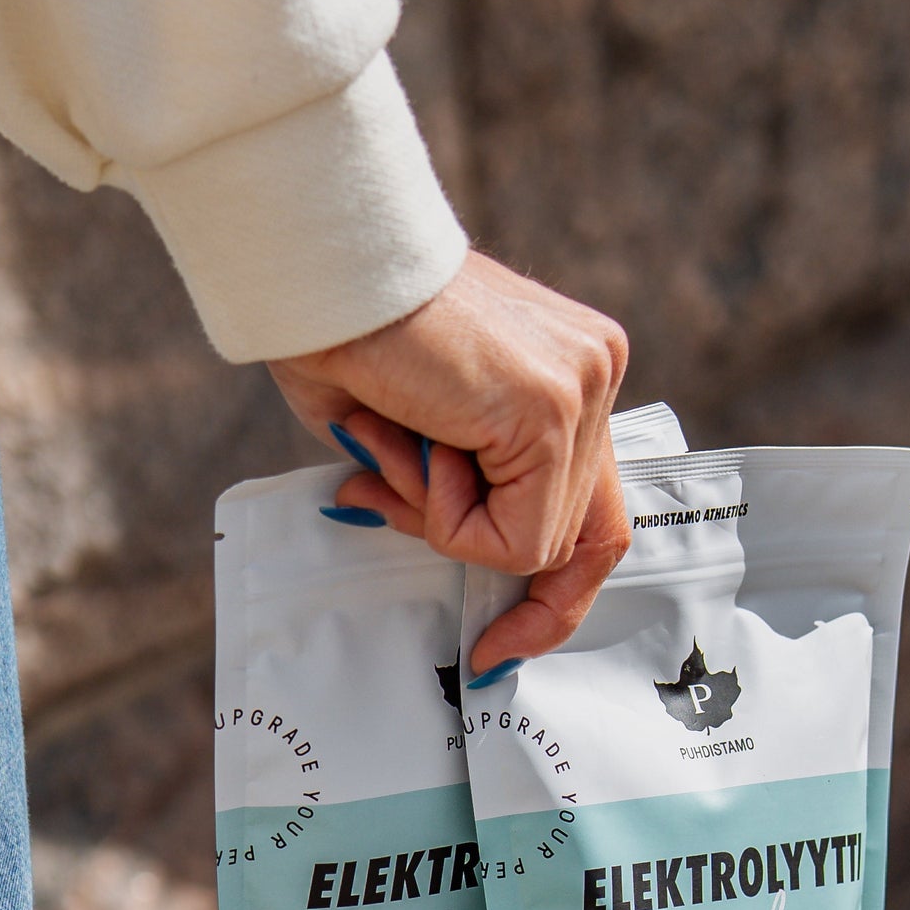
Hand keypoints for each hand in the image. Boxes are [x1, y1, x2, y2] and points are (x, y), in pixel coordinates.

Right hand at [266, 252, 631, 677]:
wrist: (314, 267)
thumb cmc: (338, 331)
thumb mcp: (409, 433)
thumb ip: (452, 484)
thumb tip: (439, 538)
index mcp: (571, 367)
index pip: (596, 505)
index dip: (560, 587)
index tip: (505, 641)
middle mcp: (594, 369)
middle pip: (589, 534)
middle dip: (519, 587)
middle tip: (477, 630)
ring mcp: (584, 385)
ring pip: (537, 542)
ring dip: (445, 519)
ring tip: (395, 443)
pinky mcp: (552, 407)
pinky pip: (515, 537)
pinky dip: (445, 515)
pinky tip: (411, 440)